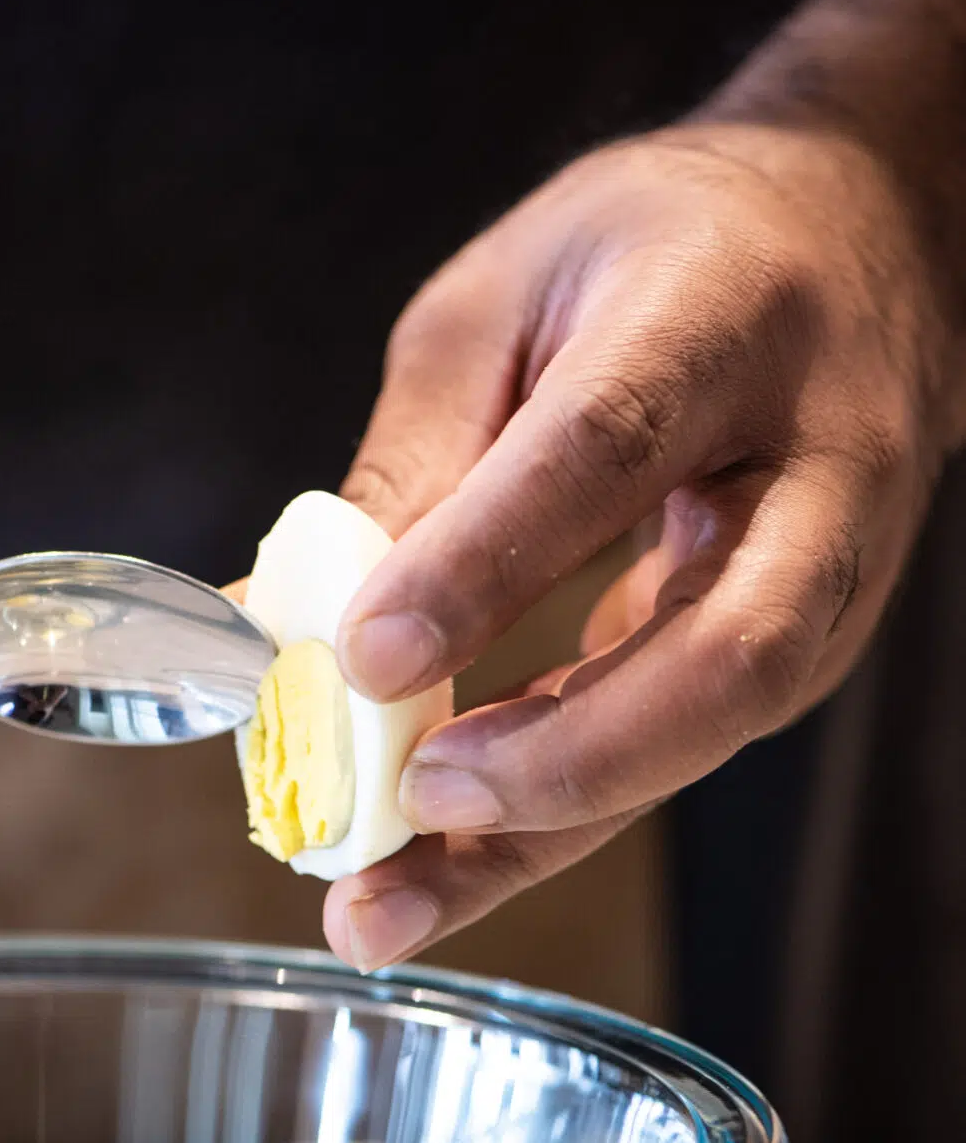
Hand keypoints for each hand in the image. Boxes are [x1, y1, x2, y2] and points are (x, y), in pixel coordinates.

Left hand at [323, 123, 955, 969]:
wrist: (860, 241)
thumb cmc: (664, 253)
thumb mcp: (508, 297)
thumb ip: (416, 456)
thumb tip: (282, 617)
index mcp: (716, 323)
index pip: (604, 453)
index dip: (484, 564)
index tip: (364, 656)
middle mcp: (810, 464)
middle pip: (723, 648)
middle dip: (558, 755)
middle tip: (410, 801)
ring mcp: (828, 573)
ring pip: (710, 734)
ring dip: (547, 830)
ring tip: (389, 902)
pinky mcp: (803, 646)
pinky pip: (680, 753)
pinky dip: (555, 821)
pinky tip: (440, 864)